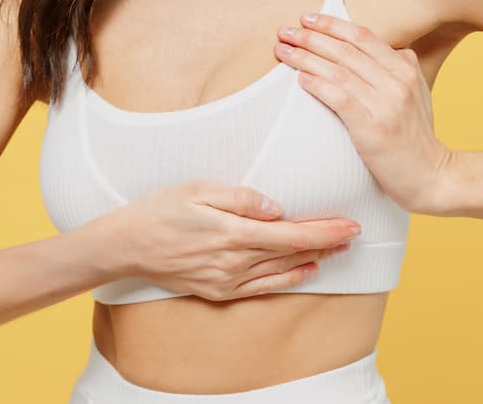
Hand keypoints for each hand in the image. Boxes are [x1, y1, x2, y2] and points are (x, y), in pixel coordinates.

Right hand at [88, 180, 362, 300]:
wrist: (127, 246)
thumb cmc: (161, 210)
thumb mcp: (197, 190)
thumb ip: (240, 198)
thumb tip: (276, 207)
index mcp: (233, 234)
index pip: (292, 234)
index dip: (325, 231)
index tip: (350, 224)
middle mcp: (235, 262)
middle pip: (293, 252)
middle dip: (328, 243)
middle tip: (355, 232)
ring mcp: (228, 281)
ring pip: (283, 270)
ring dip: (315, 259)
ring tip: (340, 249)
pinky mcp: (220, 292)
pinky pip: (264, 288)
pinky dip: (290, 279)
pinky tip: (307, 271)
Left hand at [274, 12, 452, 213]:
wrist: (432, 176)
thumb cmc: (417, 138)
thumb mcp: (419, 95)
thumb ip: (404, 70)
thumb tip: (395, 49)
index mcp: (406, 69)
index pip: (363, 36)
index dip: (332, 25)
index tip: (307, 19)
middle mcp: (397, 81)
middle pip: (346, 50)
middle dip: (311, 37)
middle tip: (285, 32)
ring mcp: (386, 104)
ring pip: (338, 70)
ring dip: (306, 58)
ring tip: (283, 51)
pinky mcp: (373, 127)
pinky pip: (340, 97)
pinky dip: (318, 85)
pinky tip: (301, 79)